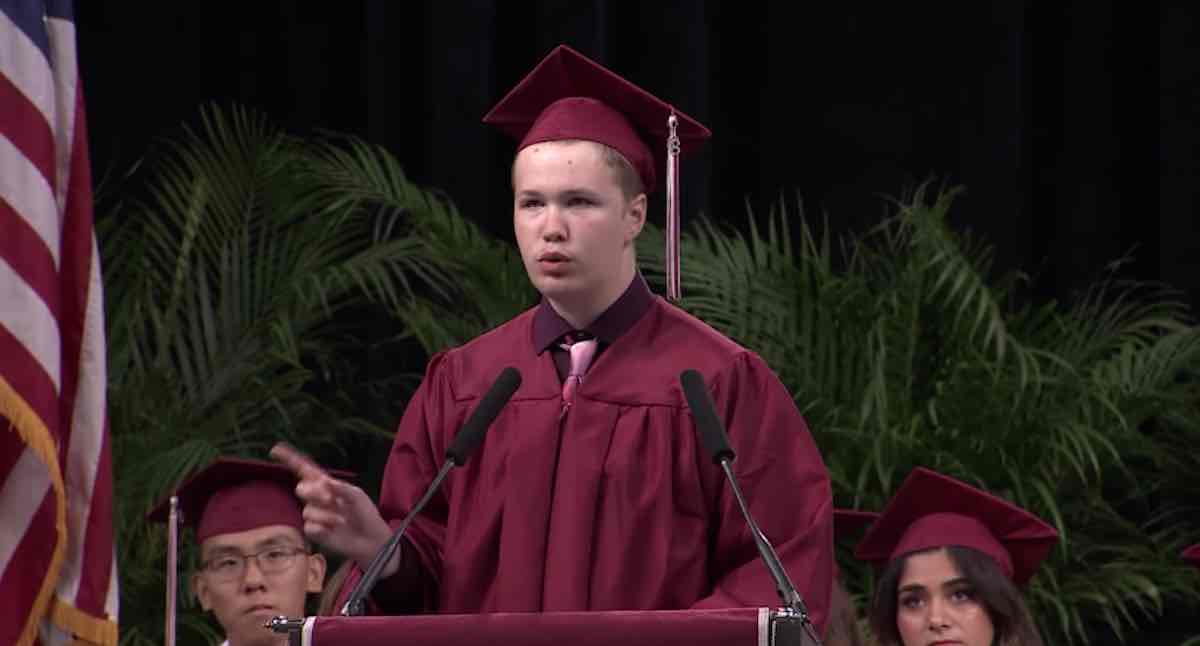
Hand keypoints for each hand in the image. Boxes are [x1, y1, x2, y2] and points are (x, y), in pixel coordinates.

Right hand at [269, 442, 399, 575]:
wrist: (369, 538)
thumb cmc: (365, 514)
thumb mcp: (357, 495)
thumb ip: (341, 487)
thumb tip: (325, 481)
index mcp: (327, 485)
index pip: (306, 469)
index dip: (291, 459)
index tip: (276, 450)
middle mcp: (317, 498)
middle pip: (301, 488)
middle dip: (314, 492)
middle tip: (330, 499)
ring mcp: (314, 514)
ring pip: (308, 510)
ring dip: (327, 515)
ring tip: (342, 521)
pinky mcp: (313, 531)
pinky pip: (310, 526)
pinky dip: (324, 528)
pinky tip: (334, 531)